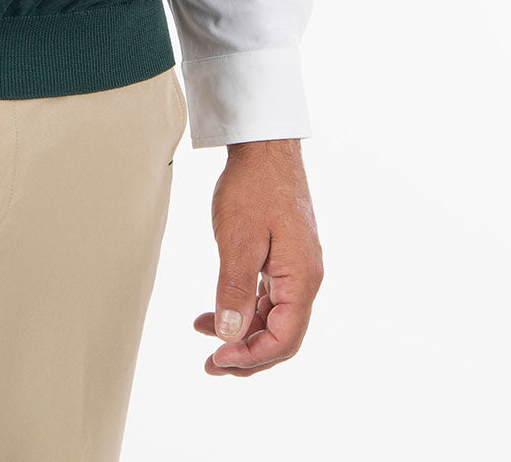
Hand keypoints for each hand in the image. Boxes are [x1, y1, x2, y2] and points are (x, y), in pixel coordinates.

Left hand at [194, 137, 323, 375]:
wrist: (264, 146)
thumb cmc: (253, 187)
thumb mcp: (238, 239)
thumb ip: (234, 289)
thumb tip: (229, 335)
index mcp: (301, 278)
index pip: (284, 338)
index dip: (251, 356)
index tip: (216, 358)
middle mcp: (305, 278)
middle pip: (282, 335)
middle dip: (247, 354)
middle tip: (210, 365)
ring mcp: (295, 268)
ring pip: (273, 317)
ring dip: (242, 333)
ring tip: (205, 339)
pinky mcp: (283, 257)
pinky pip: (267, 297)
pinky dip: (242, 309)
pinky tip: (213, 312)